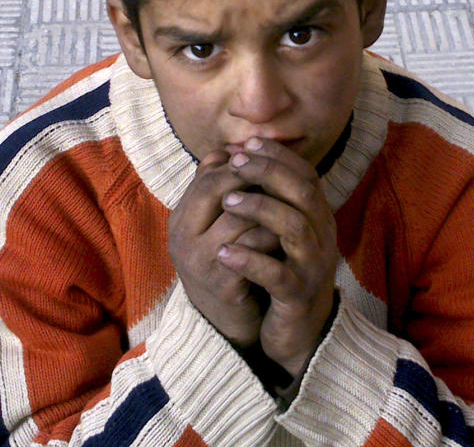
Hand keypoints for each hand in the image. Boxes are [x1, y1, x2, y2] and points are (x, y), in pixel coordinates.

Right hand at [167, 150, 279, 347]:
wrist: (228, 324)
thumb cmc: (228, 265)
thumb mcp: (217, 225)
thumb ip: (220, 188)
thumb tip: (228, 148)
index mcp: (181, 219)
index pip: (207, 175)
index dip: (242, 163)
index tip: (269, 159)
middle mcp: (182, 239)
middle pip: (216, 189)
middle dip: (254, 178)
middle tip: (282, 176)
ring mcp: (200, 263)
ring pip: (239, 217)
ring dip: (269, 207)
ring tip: (292, 202)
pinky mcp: (222, 285)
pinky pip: (253, 249)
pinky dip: (274, 238)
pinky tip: (289, 235)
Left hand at [216, 138, 337, 376]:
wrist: (302, 334)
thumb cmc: (285, 276)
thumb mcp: (281, 235)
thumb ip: (270, 200)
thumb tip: (236, 156)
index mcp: (318, 219)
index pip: (306, 175)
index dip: (277, 157)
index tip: (247, 145)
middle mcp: (322, 238)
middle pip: (303, 192)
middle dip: (268, 173)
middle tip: (236, 164)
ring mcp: (312, 267)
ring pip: (293, 227)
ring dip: (259, 209)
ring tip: (227, 202)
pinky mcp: (297, 297)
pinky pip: (277, 274)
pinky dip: (250, 260)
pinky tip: (225, 252)